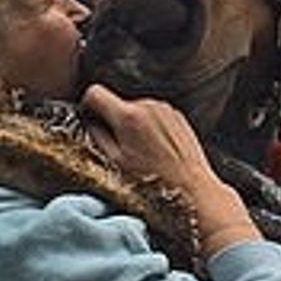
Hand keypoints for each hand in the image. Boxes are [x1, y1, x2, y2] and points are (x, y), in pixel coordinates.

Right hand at [80, 84, 260, 257]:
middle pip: (117, 103)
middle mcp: (148, 105)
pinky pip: (153, 115)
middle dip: (113, 121)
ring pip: (135, 109)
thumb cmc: (154, 182)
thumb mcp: (115, 163)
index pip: (95, 92)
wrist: (192, 188)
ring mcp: (165, 109)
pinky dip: (149, 127)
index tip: (89, 119)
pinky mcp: (177, 115)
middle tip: (119, 148)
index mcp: (129, 116)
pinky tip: (155, 150)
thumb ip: (97, 136)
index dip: (87, 106)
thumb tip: (88, 123)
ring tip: (141, 152)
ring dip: (132, 125)